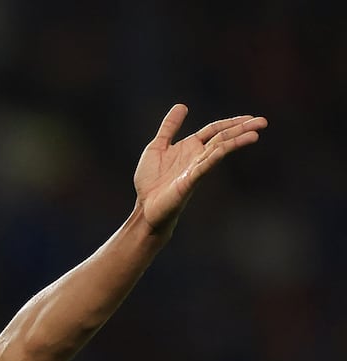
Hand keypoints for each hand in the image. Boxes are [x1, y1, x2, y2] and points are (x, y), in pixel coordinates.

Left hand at [134, 104, 266, 233]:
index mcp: (189, 147)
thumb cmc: (150, 180)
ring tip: (254, 135)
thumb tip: (182, 105)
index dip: (231, 122)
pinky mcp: (189, 182)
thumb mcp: (157, 147)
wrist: (145, 207)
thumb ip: (169, 127)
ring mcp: (195, 169)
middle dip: (241, 130)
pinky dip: (214, 157)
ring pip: (218, 151)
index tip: (250, 117)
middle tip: (263, 122)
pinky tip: (225, 149)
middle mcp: (196, 156)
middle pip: (222, 138)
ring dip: (236, 142)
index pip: (215, 130)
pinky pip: (203, 167)